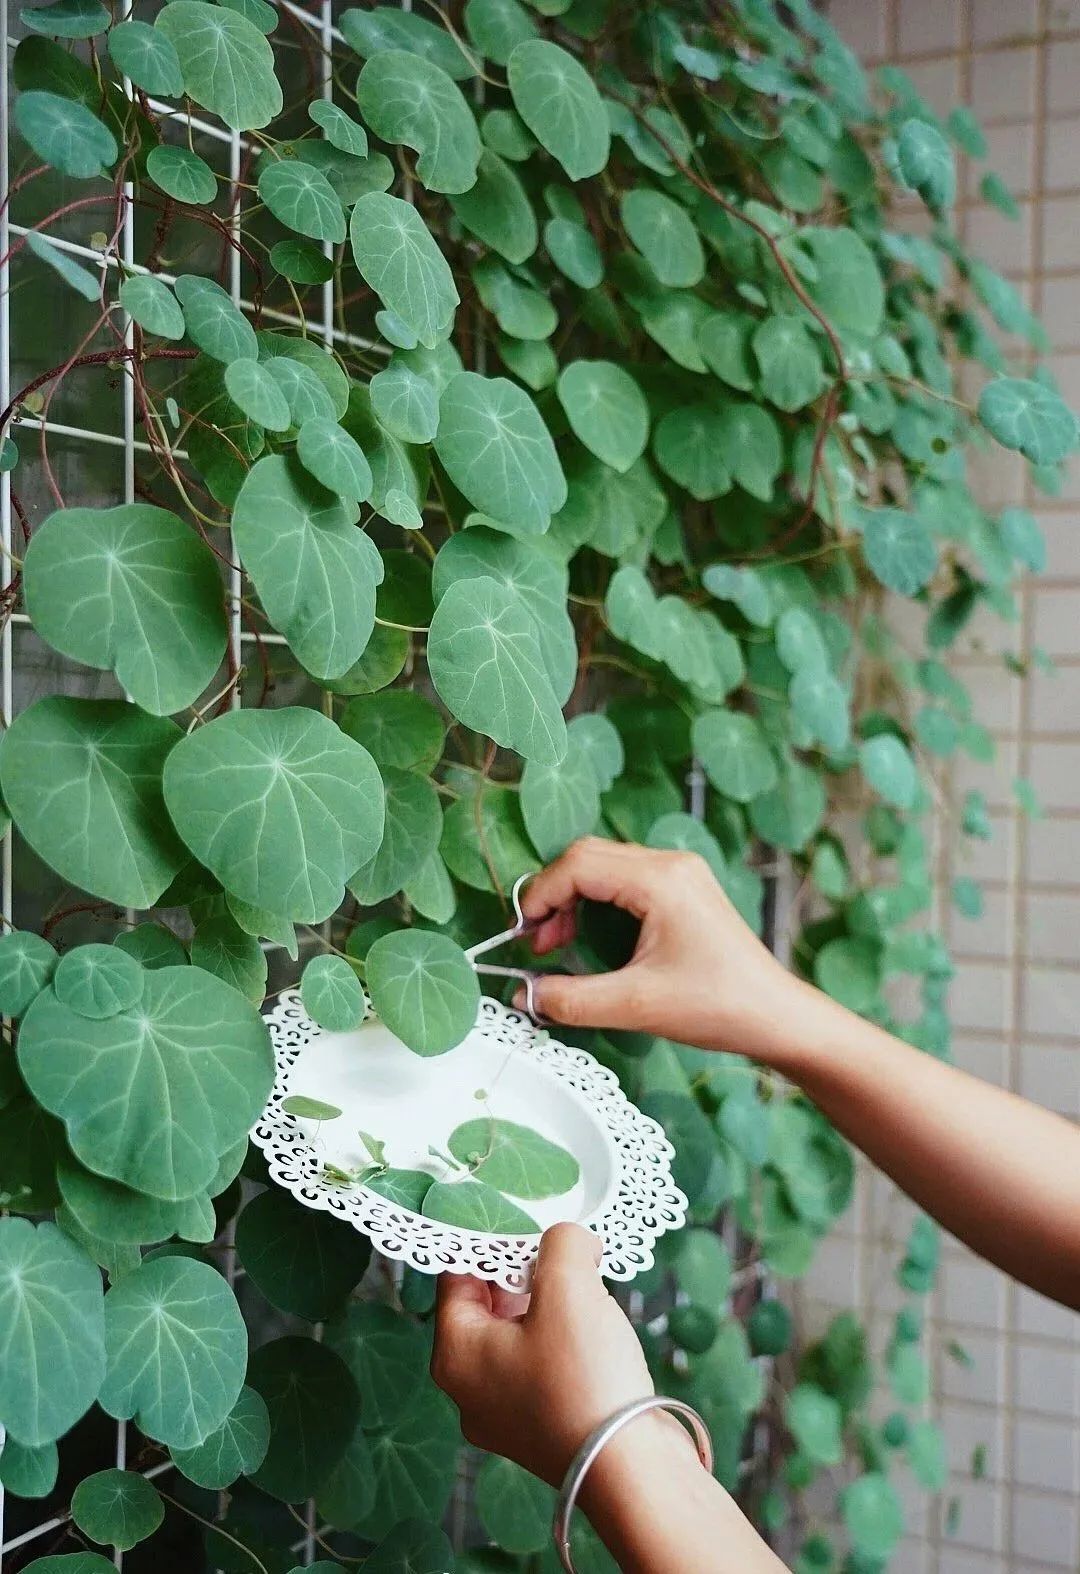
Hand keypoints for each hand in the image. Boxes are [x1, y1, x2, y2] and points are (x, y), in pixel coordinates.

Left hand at [431, 1222, 657, 1486]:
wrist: (630, 1469)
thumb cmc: (584, 1377)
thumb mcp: (568, 1285)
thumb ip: (560, 1243)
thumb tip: (568, 1241)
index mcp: (455, 1354)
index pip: (456, 1277)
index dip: (493, 1243)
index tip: (530, 1226)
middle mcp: (469, 1390)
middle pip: (486, 1307)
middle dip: (526, 1275)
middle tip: (563, 1257)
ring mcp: (505, 1417)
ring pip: (518, 1337)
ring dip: (550, 1307)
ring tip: (586, 1291)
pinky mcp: (542, 1430)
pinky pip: (543, 1367)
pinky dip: (565, 1342)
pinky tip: (596, 1333)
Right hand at [518, 837, 806, 1062]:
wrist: (776, 1016)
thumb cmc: (718, 1006)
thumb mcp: (635, 1006)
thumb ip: (570, 999)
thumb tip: (523, 994)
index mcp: (660, 880)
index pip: (578, 864)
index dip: (540, 896)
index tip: (522, 936)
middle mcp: (670, 865)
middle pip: (587, 857)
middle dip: (553, 896)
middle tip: (538, 944)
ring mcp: (680, 874)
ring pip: (604, 867)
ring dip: (573, 900)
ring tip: (558, 946)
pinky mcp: (683, 890)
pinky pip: (624, 880)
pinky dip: (596, 903)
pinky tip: (590, 939)